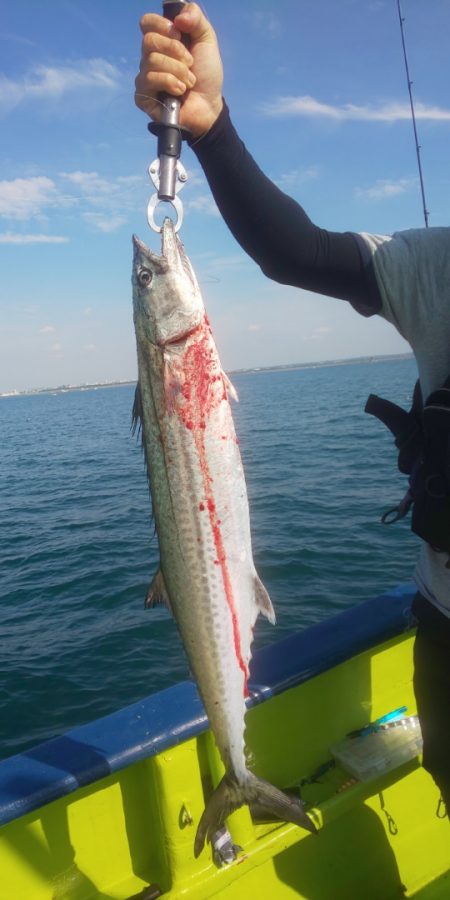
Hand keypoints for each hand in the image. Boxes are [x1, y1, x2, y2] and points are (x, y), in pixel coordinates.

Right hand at [135, 3, 223, 138]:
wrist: (209, 105)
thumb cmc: (206, 74)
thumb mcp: (207, 40)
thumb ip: (196, 19)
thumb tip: (179, 17)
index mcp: (162, 41)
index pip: (147, 22)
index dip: (162, 25)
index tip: (179, 33)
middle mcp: (149, 57)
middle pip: (149, 40)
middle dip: (176, 51)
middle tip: (190, 63)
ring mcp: (144, 77)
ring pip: (152, 61)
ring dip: (178, 71)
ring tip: (189, 82)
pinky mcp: (142, 96)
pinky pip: (149, 80)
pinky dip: (169, 83)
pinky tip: (179, 92)